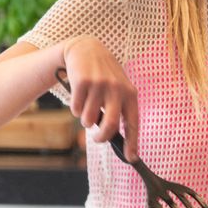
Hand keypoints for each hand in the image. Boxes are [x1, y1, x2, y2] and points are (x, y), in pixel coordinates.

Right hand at [60, 35, 139, 160]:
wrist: (86, 48)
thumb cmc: (103, 75)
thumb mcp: (117, 88)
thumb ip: (118, 109)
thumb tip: (112, 138)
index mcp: (130, 93)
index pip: (133, 123)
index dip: (133, 143)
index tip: (131, 159)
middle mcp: (117, 89)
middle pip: (110, 126)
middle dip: (101, 138)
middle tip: (97, 139)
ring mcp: (100, 85)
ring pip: (88, 119)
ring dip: (84, 119)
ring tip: (86, 107)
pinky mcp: (83, 82)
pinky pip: (76, 109)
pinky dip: (75, 108)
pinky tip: (78, 95)